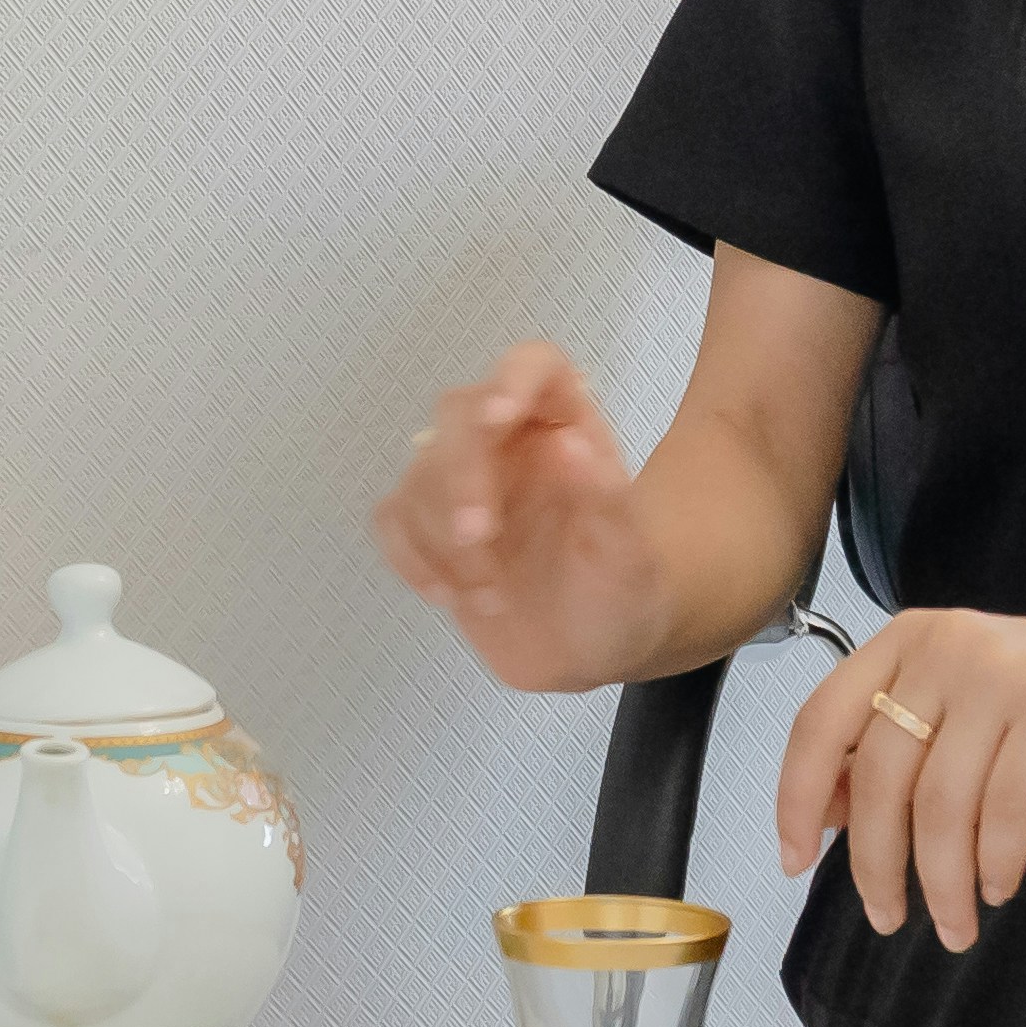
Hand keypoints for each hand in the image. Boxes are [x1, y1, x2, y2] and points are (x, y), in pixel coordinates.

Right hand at [373, 340, 668, 693]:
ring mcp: (464, 482)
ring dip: (443, 539)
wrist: (589, 658)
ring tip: (491, 598)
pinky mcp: (429, 527)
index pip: (537, 368)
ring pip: (420, 473)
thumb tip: (567, 443)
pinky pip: (393, 518)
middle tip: (477, 538)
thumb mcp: (632, 558)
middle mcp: (511, 442)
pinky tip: (449, 597)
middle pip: (459, 415)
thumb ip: (609, 502)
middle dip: (460, 476)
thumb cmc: (621, 596)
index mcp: (568, 428)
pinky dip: (410, 557)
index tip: (497, 416)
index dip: (512, 378)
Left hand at [774, 592, 1025, 950]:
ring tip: (958, 923)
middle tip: (892, 920)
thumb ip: (894, 755)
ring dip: (942, 881)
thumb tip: (816, 817)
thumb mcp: (964, 723)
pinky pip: (1007, 807)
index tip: (795, 862)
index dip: (795, 798)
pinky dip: (997, 861)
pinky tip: (1002, 886)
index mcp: (910, 640)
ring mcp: (1008, 668)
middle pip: (881, 776)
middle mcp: (950, 642)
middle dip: (878, 864)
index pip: (822, 722)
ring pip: (942, 802)